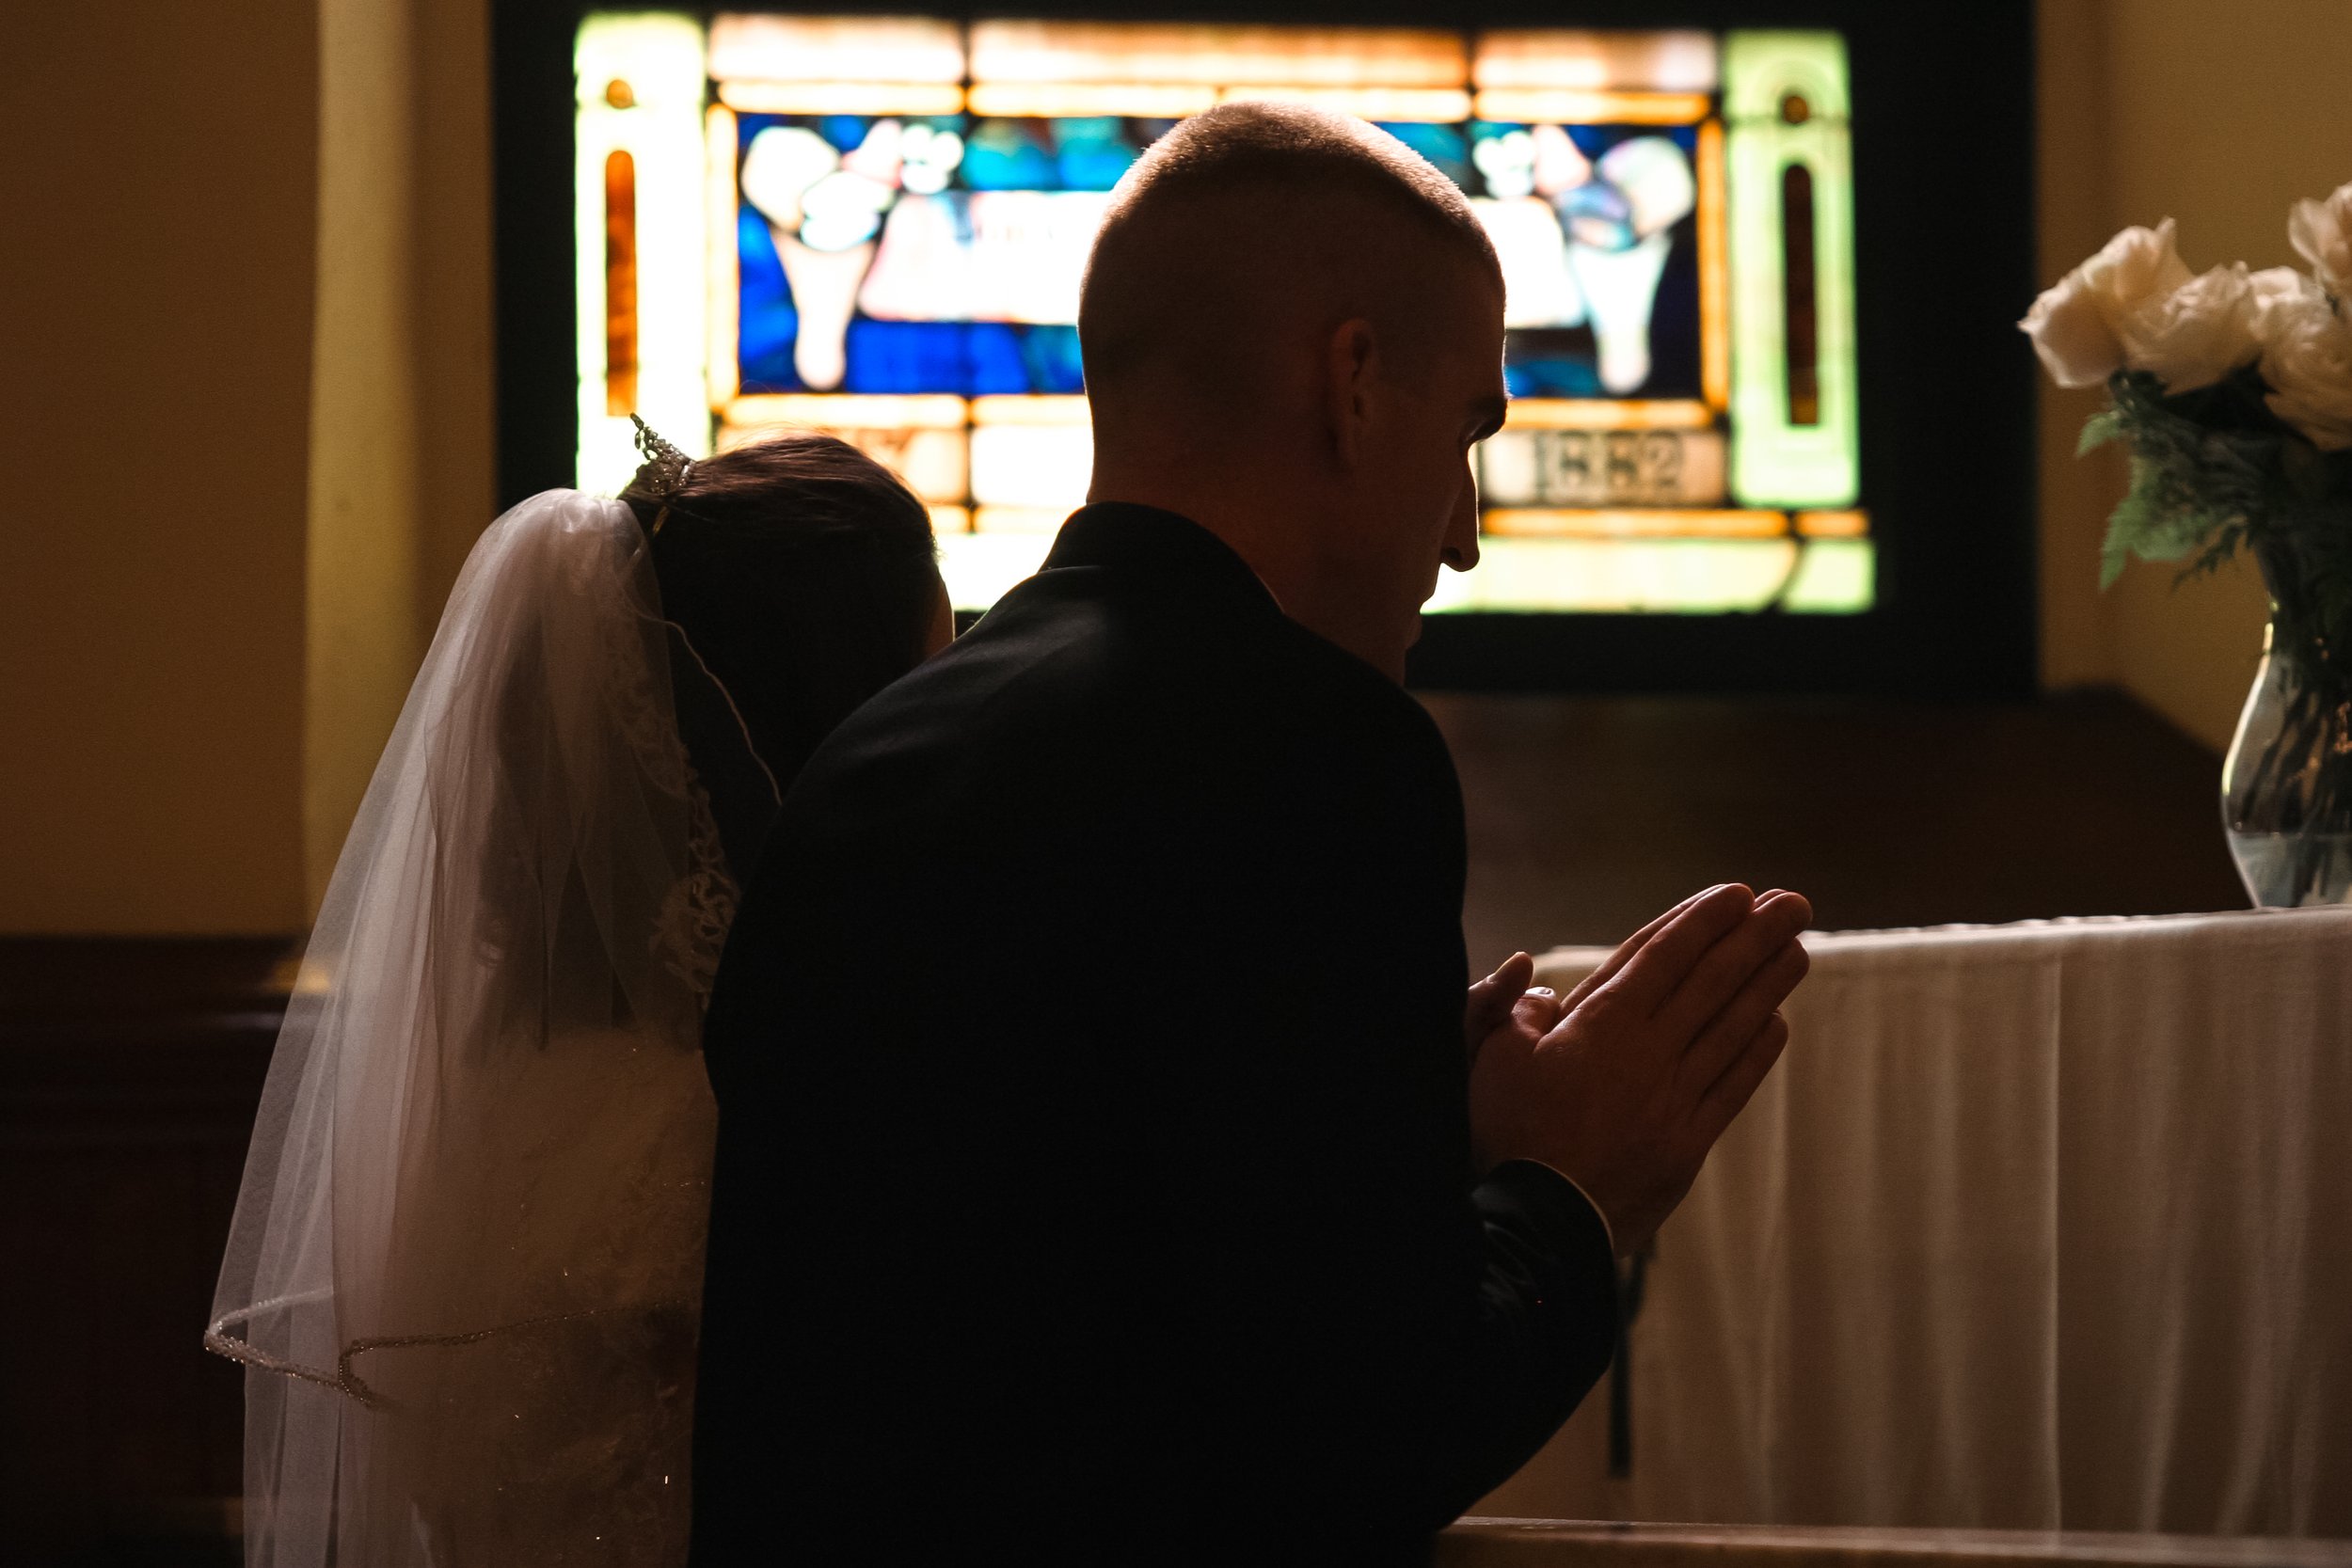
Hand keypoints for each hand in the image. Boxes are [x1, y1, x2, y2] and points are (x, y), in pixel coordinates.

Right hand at [1468, 884, 1810, 1256]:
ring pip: (1733, 1027)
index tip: (1737, 893)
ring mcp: (1674, 1098)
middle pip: (1712, 982)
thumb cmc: (1506, 1136)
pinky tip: (1777, 1022)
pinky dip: (1758, 1049)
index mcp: (1601, 1025)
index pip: (1663, 956)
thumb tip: (1540, 985)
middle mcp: (1649, 1053)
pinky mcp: (1688, 1142)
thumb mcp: (1491, 1058)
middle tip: (1791, 902)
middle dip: (1754, 937)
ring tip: (1798, 949)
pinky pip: (1734, 1085)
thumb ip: (1514, 1010)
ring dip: (1769, 984)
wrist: (1539, 1224)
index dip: (1702, 921)